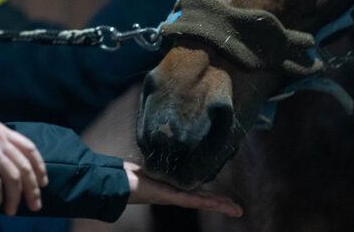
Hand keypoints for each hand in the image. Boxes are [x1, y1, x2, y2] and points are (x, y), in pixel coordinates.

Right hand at [0, 115, 48, 214]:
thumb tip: (8, 162)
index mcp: (3, 131)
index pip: (30, 149)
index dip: (39, 167)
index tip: (43, 182)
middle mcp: (0, 140)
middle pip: (24, 167)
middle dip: (32, 189)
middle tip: (35, 205)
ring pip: (12, 178)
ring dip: (15, 198)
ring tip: (11, 211)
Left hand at [124, 162, 242, 217]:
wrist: (115, 181)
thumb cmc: (128, 172)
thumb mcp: (150, 163)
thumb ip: (161, 159)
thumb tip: (168, 143)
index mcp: (172, 187)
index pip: (197, 191)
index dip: (212, 195)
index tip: (226, 199)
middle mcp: (173, 194)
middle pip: (202, 199)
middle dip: (220, 203)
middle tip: (238, 210)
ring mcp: (171, 196)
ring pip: (199, 201)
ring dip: (218, 205)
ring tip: (234, 210)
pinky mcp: (166, 196)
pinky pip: (188, 199)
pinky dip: (204, 202)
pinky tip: (216, 205)